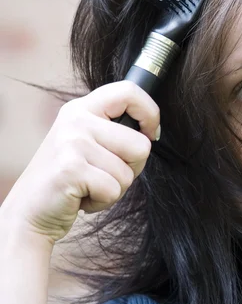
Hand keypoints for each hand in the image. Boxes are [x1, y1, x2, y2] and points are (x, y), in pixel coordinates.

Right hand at [0, 81, 159, 244]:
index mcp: (82, 108)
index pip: (130, 91)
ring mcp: (72, 143)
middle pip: (141, 144)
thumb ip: (114, 130)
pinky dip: (103, 201)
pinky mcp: (71, 169)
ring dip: (115, 188)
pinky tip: (80, 197)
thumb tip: (151, 131)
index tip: (151, 134)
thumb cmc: (70, 179)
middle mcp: (76, 120)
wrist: (28, 212)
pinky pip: (114, 190)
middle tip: (103, 174)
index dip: (151, 113)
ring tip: (88, 185)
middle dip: (132, 168)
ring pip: (129, 172)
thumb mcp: (88, 142)